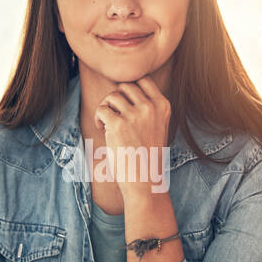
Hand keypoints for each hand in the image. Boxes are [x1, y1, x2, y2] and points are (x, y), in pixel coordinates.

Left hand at [94, 76, 171, 196]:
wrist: (145, 181)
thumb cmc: (148, 156)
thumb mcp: (158, 127)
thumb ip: (147, 108)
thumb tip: (123, 90)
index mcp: (163, 106)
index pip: (143, 80)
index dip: (130, 89)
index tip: (125, 103)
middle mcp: (150, 107)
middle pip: (126, 86)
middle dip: (116, 98)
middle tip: (114, 115)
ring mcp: (135, 115)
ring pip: (112, 96)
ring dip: (106, 107)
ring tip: (107, 123)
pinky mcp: (118, 124)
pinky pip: (102, 109)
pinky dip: (98, 118)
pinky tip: (102, 129)